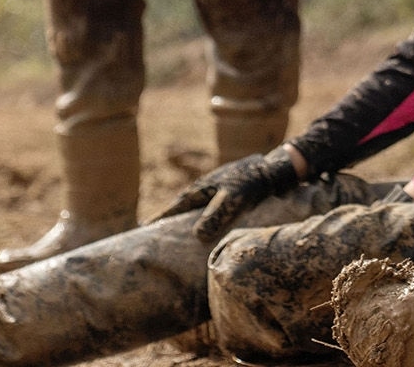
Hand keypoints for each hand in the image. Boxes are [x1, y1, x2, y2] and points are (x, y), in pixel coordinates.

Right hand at [155, 148, 300, 241]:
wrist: (272, 172)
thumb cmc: (251, 184)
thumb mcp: (233, 200)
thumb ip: (216, 216)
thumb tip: (197, 236)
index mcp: (198, 191)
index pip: (172, 209)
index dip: (158, 220)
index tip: (142, 231)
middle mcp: (201, 191)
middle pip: (178, 210)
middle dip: (166, 222)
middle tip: (153, 240)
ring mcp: (212, 193)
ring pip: (192, 211)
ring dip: (183, 223)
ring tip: (174, 241)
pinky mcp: (224, 198)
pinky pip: (205, 213)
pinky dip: (199, 223)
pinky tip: (202, 235)